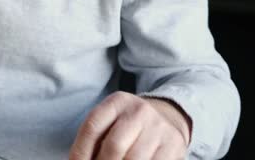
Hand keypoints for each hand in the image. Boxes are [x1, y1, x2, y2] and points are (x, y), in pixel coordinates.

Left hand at [69, 91, 191, 158]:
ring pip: (134, 159)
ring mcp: (159, 128)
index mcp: (117, 102)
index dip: (80, 151)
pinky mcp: (174, 146)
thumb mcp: (110, 120)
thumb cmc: (128, 124)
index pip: (92, 127)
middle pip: (114, 146)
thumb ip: (95, 138)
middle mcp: (139, 111)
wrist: (168, 116)